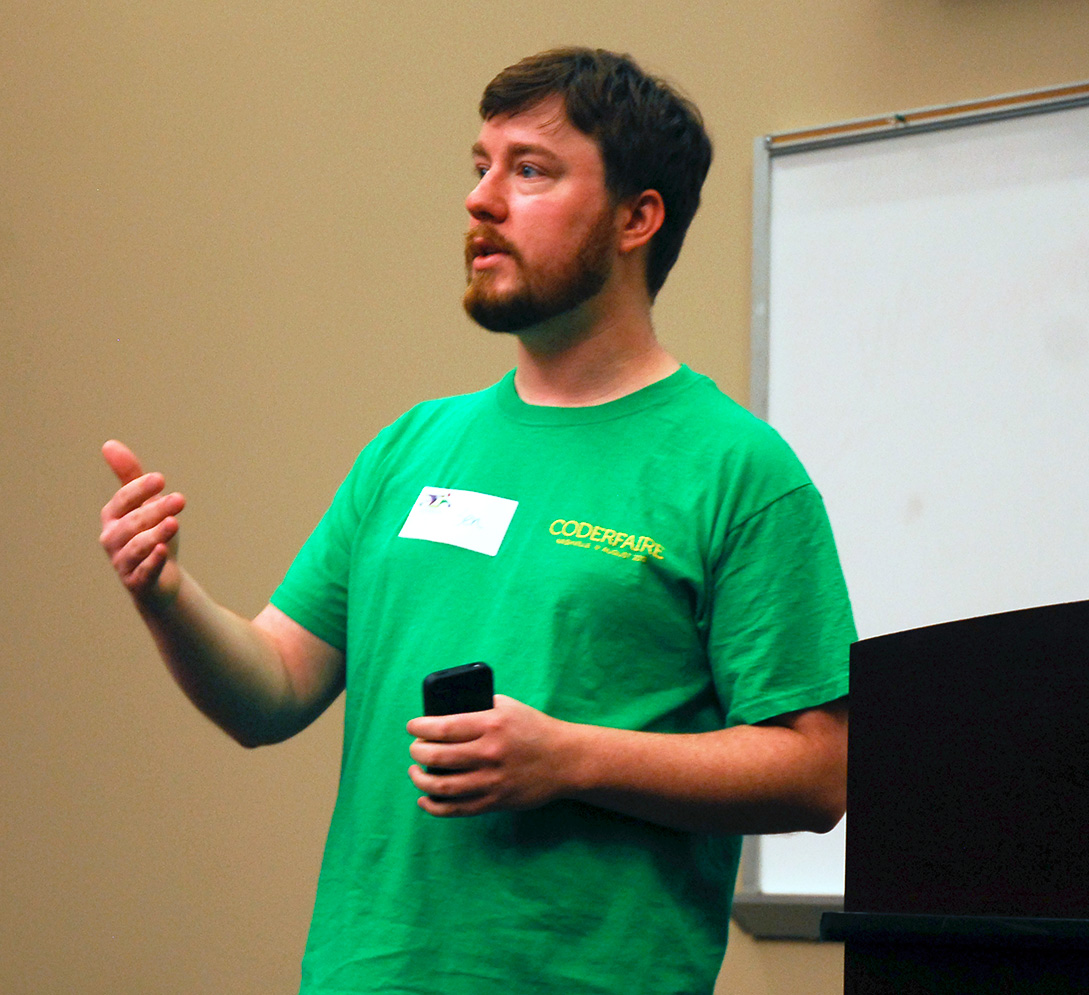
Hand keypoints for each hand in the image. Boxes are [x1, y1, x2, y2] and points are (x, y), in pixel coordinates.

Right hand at [99, 440, 185, 608]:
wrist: (159, 580)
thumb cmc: (150, 535)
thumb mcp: (144, 504)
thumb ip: (130, 476)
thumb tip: (108, 444)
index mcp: (113, 518)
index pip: (122, 501)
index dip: (139, 490)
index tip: (161, 479)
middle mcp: (112, 540)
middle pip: (132, 523)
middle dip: (155, 510)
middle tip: (180, 499)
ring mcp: (123, 563)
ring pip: (137, 547)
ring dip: (156, 534)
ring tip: (174, 523)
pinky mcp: (137, 583)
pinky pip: (143, 572)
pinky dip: (152, 561)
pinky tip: (164, 550)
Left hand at [407, 695, 573, 816]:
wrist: (565, 760)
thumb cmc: (534, 729)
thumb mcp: (508, 707)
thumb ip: (478, 706)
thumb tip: (443, 711)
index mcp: (491, 725)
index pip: (443, 727)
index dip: (420, 728)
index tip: (412, 727)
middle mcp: (489, 753)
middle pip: (437, 757)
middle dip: (417, 752)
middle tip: (415, 748)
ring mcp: (492, 780)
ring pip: (443, 786)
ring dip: (420, 779)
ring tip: (415, 771)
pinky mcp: (495, 801)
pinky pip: (456, 809)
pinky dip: (434, 806)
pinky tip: (425, 798)